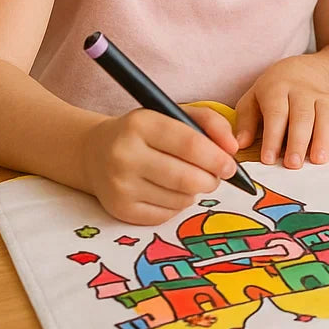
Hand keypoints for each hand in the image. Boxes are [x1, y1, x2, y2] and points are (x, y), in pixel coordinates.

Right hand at [82, 106, 237, 224]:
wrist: (95, 152)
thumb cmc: (146, 131)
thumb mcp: (175, 113)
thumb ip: (210, 122)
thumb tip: (232, 148)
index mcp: (141, 124)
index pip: (189, 144)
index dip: (217, 157)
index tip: (231, 165)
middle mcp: (125, 155)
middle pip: (186, 178)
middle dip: (211, 179)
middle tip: (216, 176)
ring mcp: (120, 185)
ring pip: (180, 199)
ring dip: (195, 192)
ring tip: (189, 179)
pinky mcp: (119, 209)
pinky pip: (166, 215)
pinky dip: (178, 205)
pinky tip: (170, 191)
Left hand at [234, 57, 328, 167]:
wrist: (300, 71)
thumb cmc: (271, 93)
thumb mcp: (251, 100)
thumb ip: (246, 122)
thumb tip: (239, 144)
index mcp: (277, 89)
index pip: (276, 113)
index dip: (272, 136)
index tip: (268, 159)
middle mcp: (302, 91)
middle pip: (302, 115)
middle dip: (299, 141)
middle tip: (294, 164)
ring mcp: (321, 97)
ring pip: (325, 116)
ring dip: (323, 138)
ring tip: (319, 160)